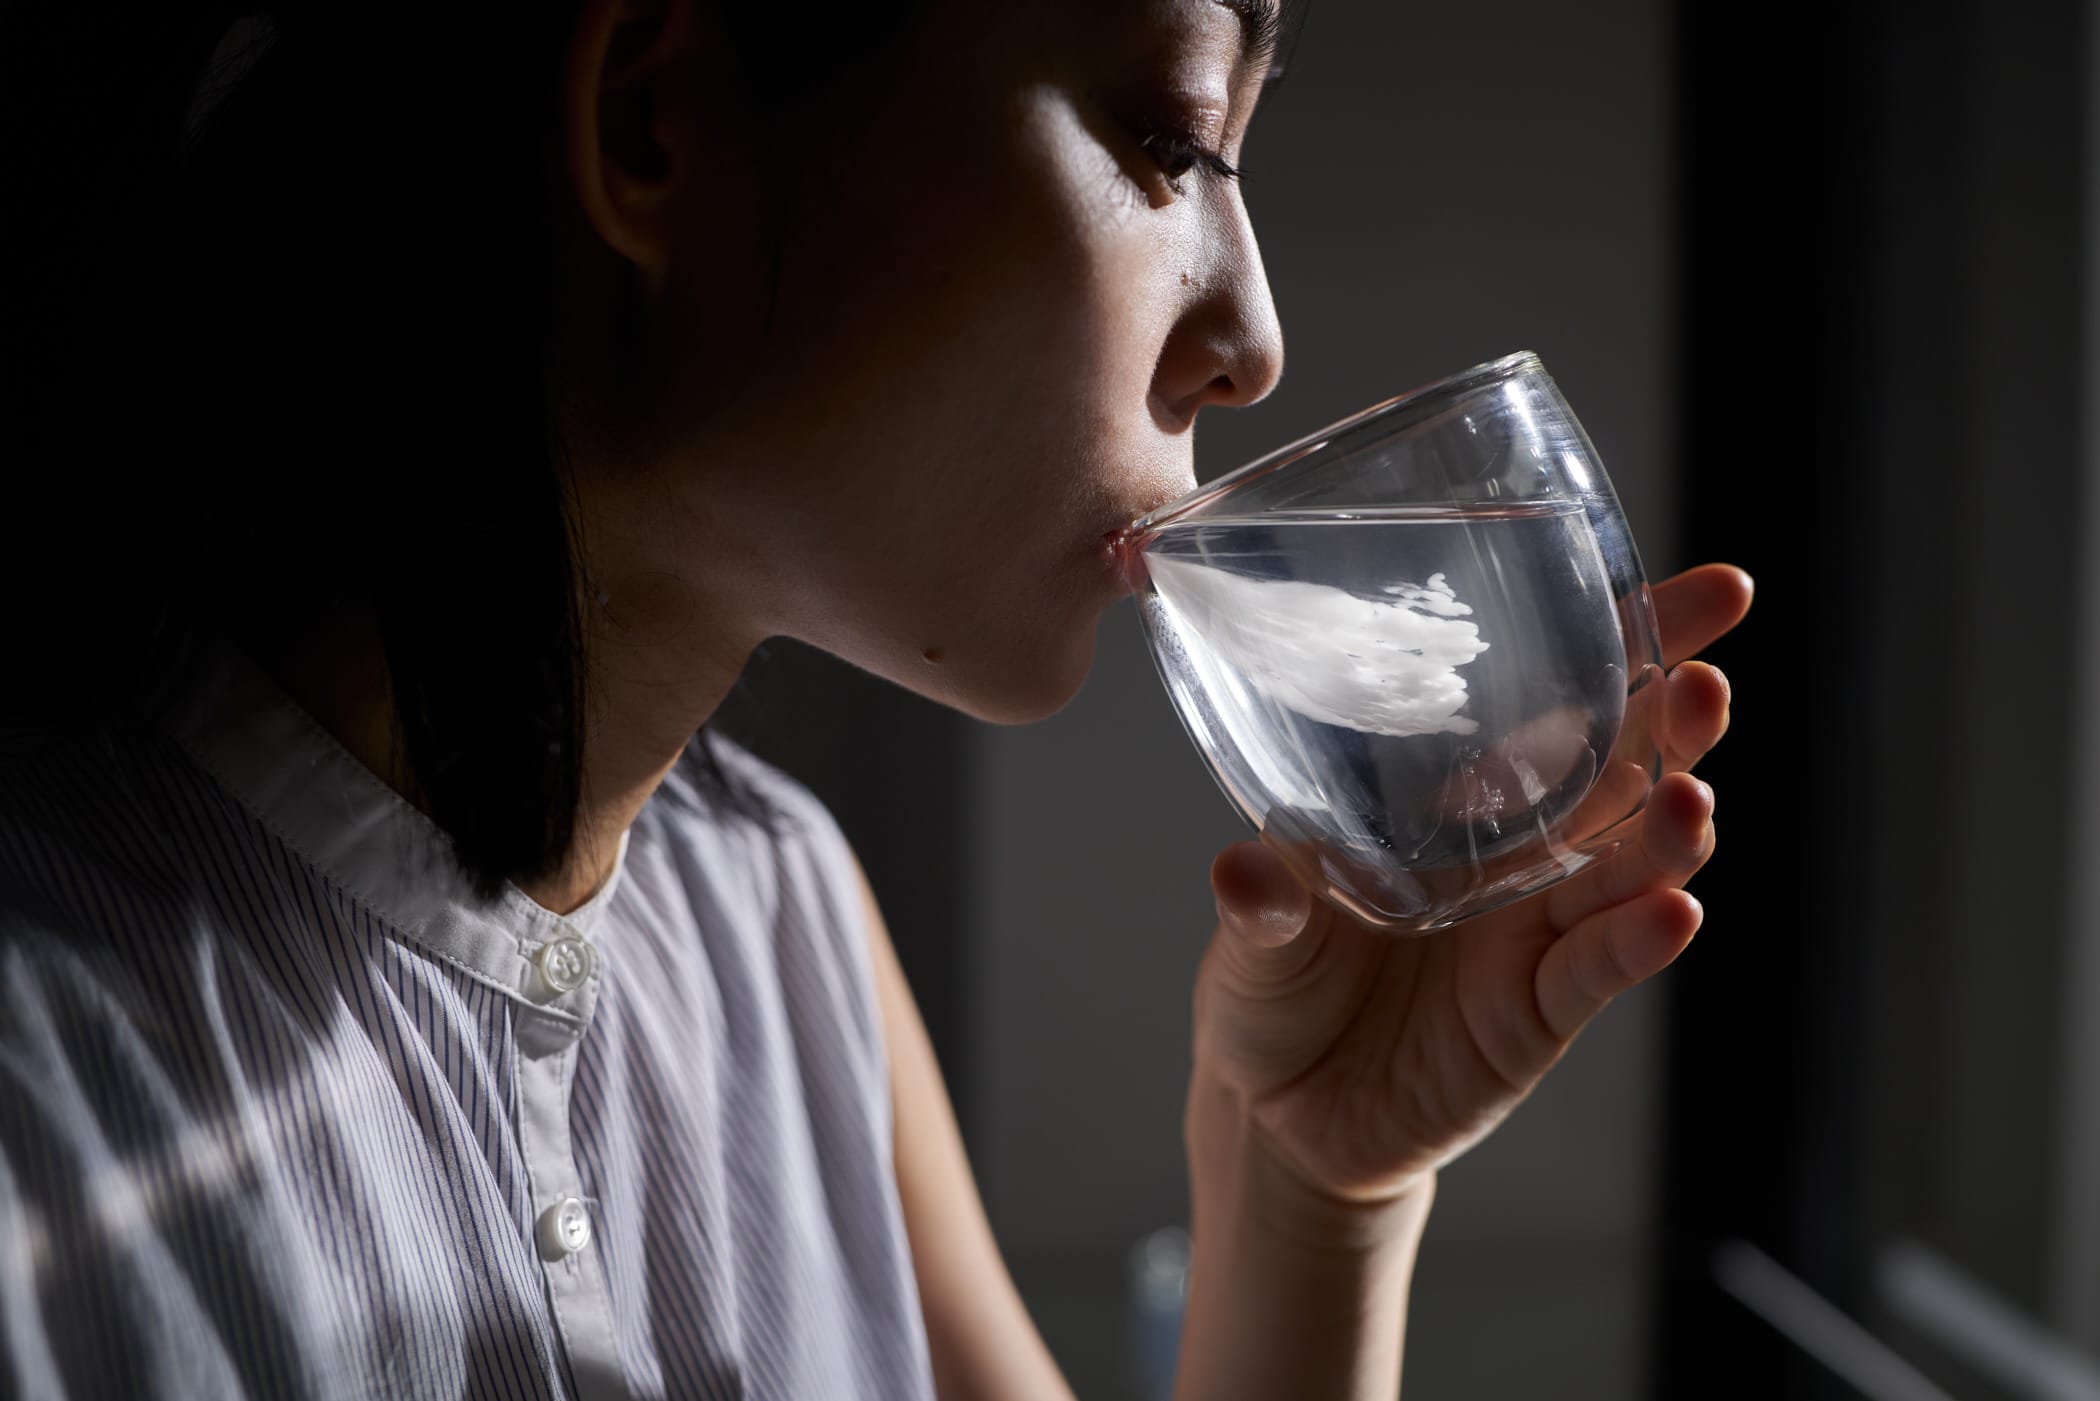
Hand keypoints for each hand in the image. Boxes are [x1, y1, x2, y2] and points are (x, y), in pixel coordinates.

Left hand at [1188, 564, 1751, 1210]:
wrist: (1276, 1111)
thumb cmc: (1275, 985)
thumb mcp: (1256, 925)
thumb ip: (1262, 898)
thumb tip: (1245, 873)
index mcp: (1460, 799)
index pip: (1564, 702)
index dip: (1636, 643)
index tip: (1711, 592)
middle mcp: (1516, 856)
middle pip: (1622, 772)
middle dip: (1674, 724)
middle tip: (1705, 679)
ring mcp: (1533, 934)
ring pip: (1623, 870)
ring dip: (1665, 834)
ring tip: (1691, 796)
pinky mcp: (1534, 1015)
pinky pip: (1594, 970)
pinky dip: (1635, 942)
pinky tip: (1674, 911)